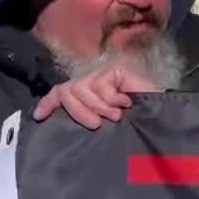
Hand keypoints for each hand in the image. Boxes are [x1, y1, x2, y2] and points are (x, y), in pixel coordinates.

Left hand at [32, 67, 158, 129]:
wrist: (159, 120)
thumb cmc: (133, 127)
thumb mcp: (101, 125)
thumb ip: (84, 119)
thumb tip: (57, 120)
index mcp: (85, 97)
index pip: (60, 92)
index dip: (48, 102)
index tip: (39, 117)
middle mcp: (91, 84)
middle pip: (67, 91)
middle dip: (79, 111)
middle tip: (98, 124)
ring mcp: (103, 75)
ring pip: (81, 88)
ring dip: (98, 106)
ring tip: (116, 115)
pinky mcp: (115, 71)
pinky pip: (100, 84)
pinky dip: (110, 98)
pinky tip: (124, 103)